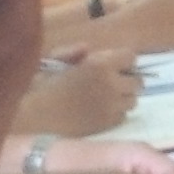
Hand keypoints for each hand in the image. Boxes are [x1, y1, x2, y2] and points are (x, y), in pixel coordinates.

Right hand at [14, 49, 139, 137]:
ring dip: (124, 98)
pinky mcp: (108, 124)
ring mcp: (112, 106)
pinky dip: (116, 113)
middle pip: (138, 82)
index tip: (113, 65)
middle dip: (128, 80)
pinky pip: (123, 116)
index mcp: (99, 65)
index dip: (123, 61)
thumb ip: (72, 52)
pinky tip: (100, 112)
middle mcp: (111, 84)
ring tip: (106, 99)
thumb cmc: (40, 88)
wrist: (36, 120)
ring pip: (133, 100)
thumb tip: (87, 48)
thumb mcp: (53, 62)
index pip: (130, 57)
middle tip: (113, 83)